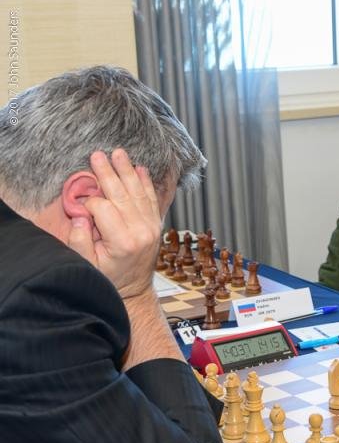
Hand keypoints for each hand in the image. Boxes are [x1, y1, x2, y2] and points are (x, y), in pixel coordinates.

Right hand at [67, 149, 161, 298]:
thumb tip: (80, 216)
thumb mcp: (87, 265)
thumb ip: (80, 242)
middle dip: (109, 173)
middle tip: (98, 154)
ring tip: (119, 153)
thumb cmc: (108, 277)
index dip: (88, 201)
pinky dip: (146, 183)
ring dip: (128, 171)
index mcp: (123, 242)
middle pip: (122, 195)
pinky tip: (140, 168)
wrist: (134, 289)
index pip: (103, 208)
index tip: (78, 202)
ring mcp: (152, 227)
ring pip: (138, 193)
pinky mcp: (156, 225)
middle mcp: (141, 232)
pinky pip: (151, 199)